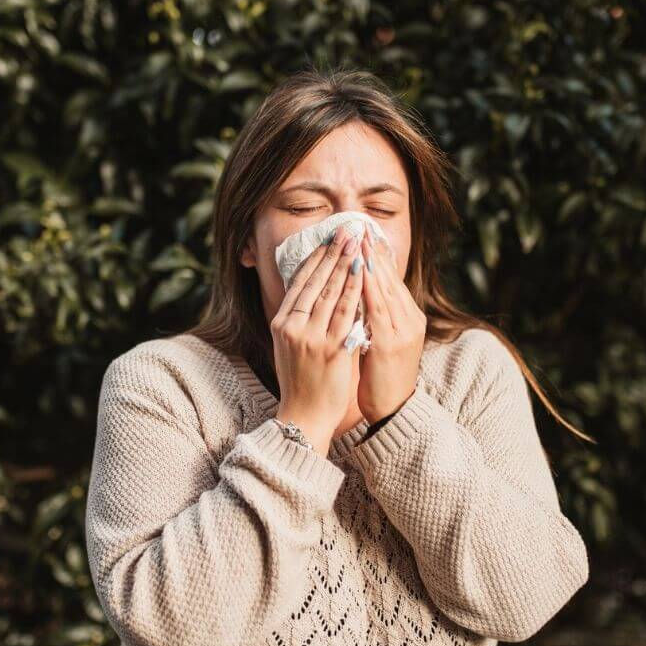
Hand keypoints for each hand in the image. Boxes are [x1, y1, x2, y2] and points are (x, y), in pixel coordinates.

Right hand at [270, 225, 366, 452]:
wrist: (304, 416)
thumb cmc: (301, 381)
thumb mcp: (290, 346)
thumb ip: (300, 319)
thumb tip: (312, 292)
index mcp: (282, 323)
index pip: (299, 282)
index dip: (315, 257)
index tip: (328, 238)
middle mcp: (293, 326)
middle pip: (315, 281)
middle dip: (333, 252)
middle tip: (347, 230)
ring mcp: (311, 337)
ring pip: (331, 292)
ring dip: (346, 263)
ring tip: (357, 242)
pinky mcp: (330, 349)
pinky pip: (346, 313)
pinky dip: (355, 290)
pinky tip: (363, 273)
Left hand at [356, 231, 425, 424]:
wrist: (393, 411)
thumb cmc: (382, 377)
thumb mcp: (381, 341)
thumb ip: (375, 317)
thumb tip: (358, 292)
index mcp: (408, 318)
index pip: (392, 280)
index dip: (378, 256)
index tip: (364, 234)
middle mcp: (410, 320)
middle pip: (390, 279)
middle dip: (373, 252)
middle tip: (359, 226)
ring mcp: (402, 331)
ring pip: (385, 289)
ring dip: (371, 263)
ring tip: (359, 241)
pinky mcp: (391, 343)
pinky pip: (378, 309)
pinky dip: (369, 288)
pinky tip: (359, 272)